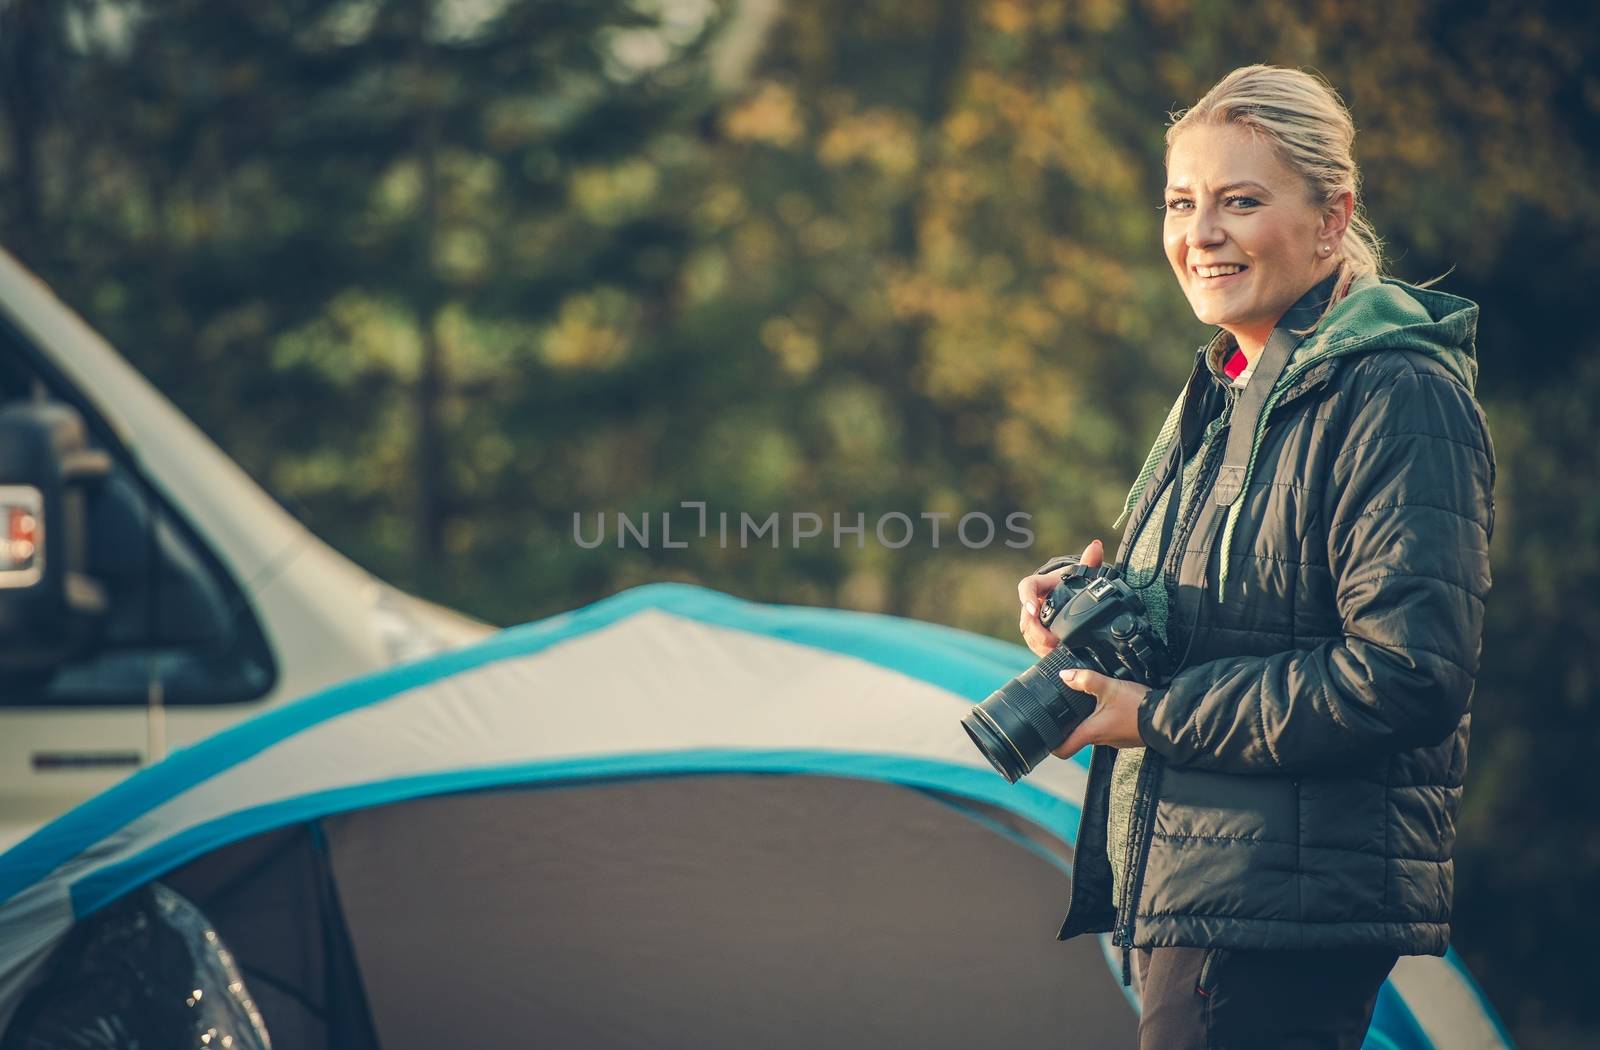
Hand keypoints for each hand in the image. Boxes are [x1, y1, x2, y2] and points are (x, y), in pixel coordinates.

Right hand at [1017, 539, 1102, 657]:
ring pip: (1028, 633)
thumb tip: (1096, 546)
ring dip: (1039, 643)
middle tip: (1050, 640)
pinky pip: (1034, 644)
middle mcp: (1032, 604)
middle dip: (1036, 630)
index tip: (1033, 608)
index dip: (1027, 597)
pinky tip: (1055, 654)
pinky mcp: (1037, 636)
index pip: (1027, 587)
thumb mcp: (1081, 574)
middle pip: (1026, 618)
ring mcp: (1032, 621)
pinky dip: (1043, 650)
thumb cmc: (1071, 584)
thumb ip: (1089, 562)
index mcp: (1040, 586)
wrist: (1066, 596)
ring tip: (1054, 649)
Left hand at [1051, 667, 1149, 759]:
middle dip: (1067, 727)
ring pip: (1092, 732)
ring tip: (1081, 704)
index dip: (1049, 745)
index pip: (1062, 750)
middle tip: (1060, 712)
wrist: (1167, 717)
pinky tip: (1105, 705)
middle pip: (1075, 738)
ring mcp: (1113, 739)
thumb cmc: (1138, 707)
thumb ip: (1085, 680)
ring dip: (1086, 721)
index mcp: (1091, 733)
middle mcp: (1101, 740)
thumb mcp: (1109, 687)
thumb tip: (1065, 675)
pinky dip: (1101, 719)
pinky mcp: (1124, 734)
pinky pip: (1107, 729)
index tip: (1042, 736)